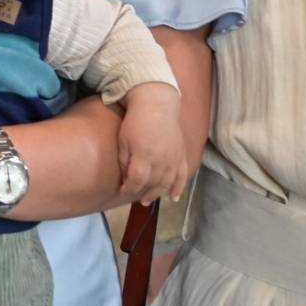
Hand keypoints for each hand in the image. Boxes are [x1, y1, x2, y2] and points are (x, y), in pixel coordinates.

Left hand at [117, 85, 189, 204]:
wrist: (157, 105)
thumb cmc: (135, 122)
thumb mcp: (123, 140)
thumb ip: (124, 161)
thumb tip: (125, 179)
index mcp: (144, 156)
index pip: (137, 181)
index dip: (129, 188)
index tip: (122, 190)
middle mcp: (161, 161)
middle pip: (153, 185)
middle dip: (143, 193)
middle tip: (136, 199)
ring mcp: (173, 159)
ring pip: (167, 183)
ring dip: (158, 194)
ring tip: (148, 200)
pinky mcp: (181, 155)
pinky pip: (183, 176)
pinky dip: (179, 188)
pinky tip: (173, 198)